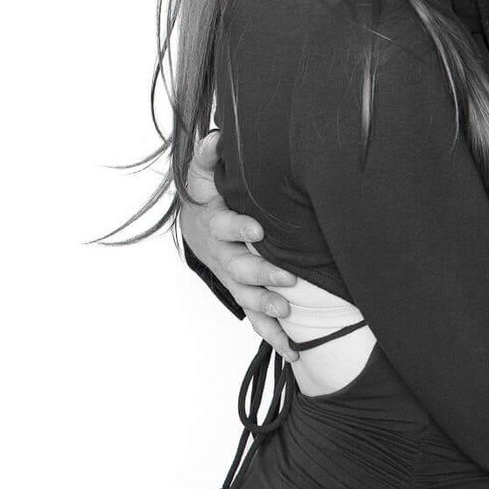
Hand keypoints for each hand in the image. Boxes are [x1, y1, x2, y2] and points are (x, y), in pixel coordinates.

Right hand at [180, 132, 296, 358]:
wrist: (194, 224)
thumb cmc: (208, 195)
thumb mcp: (204, 174)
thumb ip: (208, 156)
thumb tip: (216, 137)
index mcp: (216, 224)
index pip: (226, 226)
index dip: (240, 228)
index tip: (258, 228)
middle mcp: (224, 255)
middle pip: (240, 267)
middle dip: (263, 274)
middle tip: (288, 278)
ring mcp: (233, 278)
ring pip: (248, 296)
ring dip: (267, 306)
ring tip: (288, 313)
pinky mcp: (244, 293)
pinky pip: (257, 318)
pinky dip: (274, 336)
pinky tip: (293, 351)